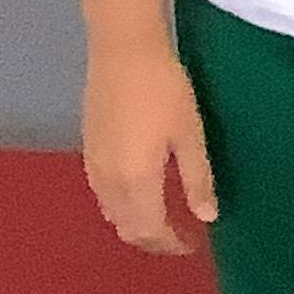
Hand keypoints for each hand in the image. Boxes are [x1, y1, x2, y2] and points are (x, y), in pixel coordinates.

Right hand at [82, 38, 217, 253]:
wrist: (123, 50)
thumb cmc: (164, 89)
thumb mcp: (190, 134)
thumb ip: (197, 179)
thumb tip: (207, 217)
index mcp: (136, 180)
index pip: (151, 230)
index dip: (171, 244)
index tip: (192, 244)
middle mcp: (108, 180)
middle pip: (126, 228)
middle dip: (152, 240)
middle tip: (178, 237)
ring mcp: (93, 164)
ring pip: (110, 213)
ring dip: (134, 224)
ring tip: (161, 218)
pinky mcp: (87, 149)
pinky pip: (101, 194)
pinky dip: (120, 205)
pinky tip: (138, 191)